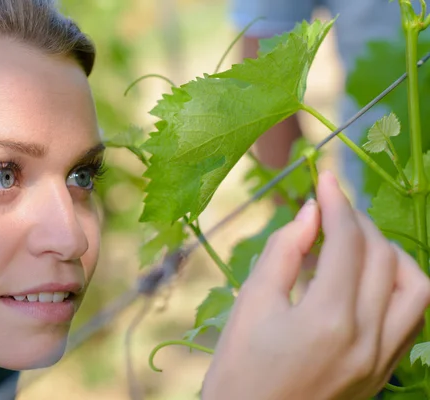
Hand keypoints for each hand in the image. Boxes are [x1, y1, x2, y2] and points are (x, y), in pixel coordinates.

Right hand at [202, 171, 429, 399]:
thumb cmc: (238, 370)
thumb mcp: (251, 304)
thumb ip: (284, 252)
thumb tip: (310, 214)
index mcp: (328, 319)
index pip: (347, 242)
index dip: (336, 202)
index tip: (324, 177)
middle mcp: (368, 338)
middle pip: (383, 257)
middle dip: (358, 222)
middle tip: (329, 209)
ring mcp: (382, 359)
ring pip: (415, 287)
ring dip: (390, 253)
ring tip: (356, 243)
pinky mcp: (383, 372)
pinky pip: (411, 318)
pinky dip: (397, 286)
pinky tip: (367, 280)